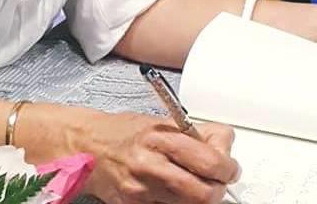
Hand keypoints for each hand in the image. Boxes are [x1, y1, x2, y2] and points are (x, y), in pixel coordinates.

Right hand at [82, 111, 238, 203]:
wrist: (86, 147)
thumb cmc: (121, 132)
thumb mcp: (158, 121)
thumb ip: (191, 133)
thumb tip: (223, 143)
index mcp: (160, 138)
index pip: (209, 160)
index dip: (227, 166)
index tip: (230, 166)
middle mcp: (151, 166)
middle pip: (204, 193)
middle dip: (218, 188)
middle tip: (220, 180)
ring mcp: (143, 192)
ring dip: (200, 197)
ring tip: (197, 184)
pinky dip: (179, 203)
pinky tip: (175, 192)